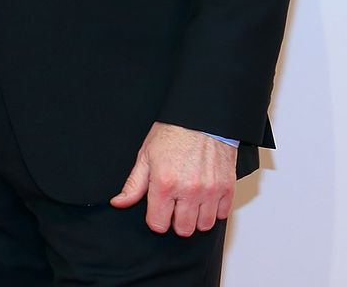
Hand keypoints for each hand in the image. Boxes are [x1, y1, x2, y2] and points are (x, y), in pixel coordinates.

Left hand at [109, 122, 236, 235]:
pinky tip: (205, 197)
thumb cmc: (173, 132)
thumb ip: (134, 185)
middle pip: (183, 230)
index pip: (159, 224)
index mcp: (165, 184)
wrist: (201, 117)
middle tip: (175, 205)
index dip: (156, 219)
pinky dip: (214, 210)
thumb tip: (119, 202)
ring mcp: (210, 190)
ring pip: (204, 225)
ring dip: (196, 218)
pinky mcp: (227, 187)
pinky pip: (222, 214)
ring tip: (191, 202)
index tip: (158, 210)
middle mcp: (189, 190)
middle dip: (176, 221)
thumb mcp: (146, 156)